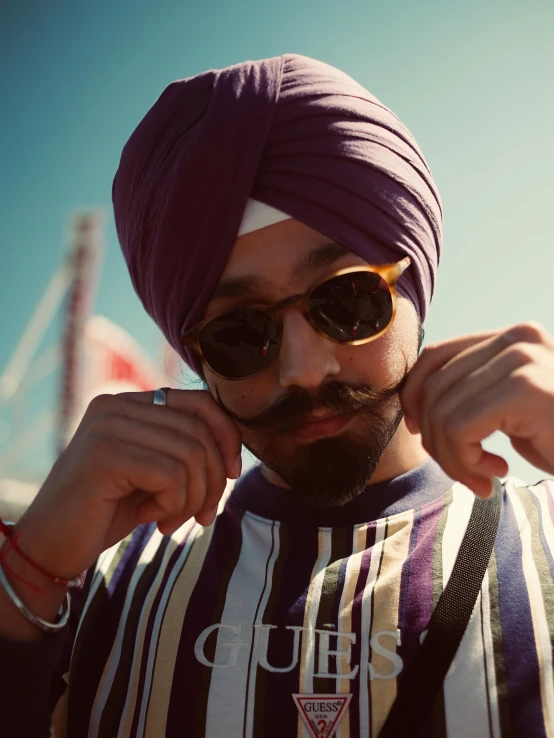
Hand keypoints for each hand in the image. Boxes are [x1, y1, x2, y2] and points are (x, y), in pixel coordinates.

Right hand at [11, 389, 241, 579]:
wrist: (50, 546)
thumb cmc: (105, 512)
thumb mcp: (152, 473)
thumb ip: (183, 451)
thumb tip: (234, 453)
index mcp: (129, 402)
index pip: (200, 402)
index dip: (227, 437)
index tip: (232, 474)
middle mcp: (116, 403)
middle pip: (200, 431)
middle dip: (213, 480)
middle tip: (201, 515)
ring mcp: (108, 426)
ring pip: (191, 455)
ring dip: (193, 498)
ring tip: (173, 521)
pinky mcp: (105, 454)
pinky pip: (172, 476)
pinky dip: (174, 505)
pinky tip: (151, 519)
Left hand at [400, 322, 553, 496]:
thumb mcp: (509, 410)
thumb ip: (473, 393)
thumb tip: (414, 401)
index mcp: (512, 337)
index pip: (435, 357)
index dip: (414, 397)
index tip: (423, 433)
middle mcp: (517, 339)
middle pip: (434, 386)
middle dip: (435, 439)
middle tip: (464, 471)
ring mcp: (523, 359)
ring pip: (441, 412)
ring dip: (452, 459)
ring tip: (482, 478)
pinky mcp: (526, 388)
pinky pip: (458, 428)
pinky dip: (464, 462)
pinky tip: (495, 475)